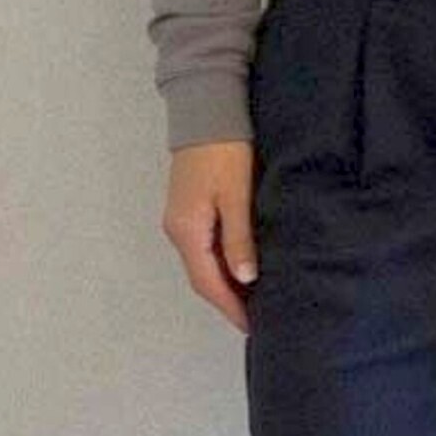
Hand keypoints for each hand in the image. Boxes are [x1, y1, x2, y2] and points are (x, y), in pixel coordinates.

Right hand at [160, 140, 258, 332]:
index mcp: (187, 230)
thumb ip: (240, 238)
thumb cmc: (224, 150)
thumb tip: (245, 280)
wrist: (206, 108)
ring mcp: (180, 218)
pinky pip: (204, 246)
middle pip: (202, 276)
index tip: (253, 326)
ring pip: (203, 262)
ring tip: (254, 297)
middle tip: (258, 317)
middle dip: (228, 299)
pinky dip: (221, 262)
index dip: (230, 307)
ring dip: (225, 281)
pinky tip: (241, 264)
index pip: (207, 283)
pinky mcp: (188, 206)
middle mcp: (177, 229)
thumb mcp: (236, 195)